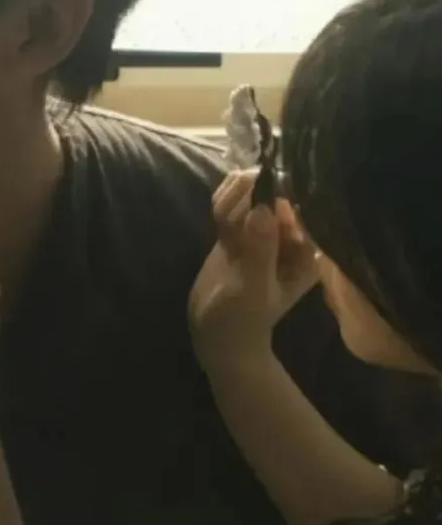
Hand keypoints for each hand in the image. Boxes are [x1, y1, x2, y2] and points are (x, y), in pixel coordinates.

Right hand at [189, 169, 317, 367]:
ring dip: (234, 197)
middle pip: (274, 197)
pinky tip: (217, 213)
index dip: (279, 193)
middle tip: (232, 204)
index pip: (299, 210)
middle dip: (252, 193)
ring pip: (251, 196)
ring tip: (221, 219)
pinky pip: (234, 206)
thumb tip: (262, 208)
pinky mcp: (240, 234)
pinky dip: (224, 203)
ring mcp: (263, 235)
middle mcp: (290, 240)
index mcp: (307, 254)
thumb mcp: (253, 288)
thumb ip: (260, 250)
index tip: (256, 189)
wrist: (218, 336)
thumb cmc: (242, 320)